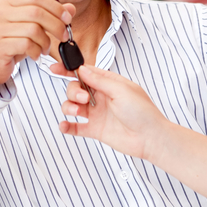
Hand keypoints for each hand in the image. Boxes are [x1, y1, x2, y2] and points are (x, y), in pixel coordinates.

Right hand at [0, 0, 74, 86]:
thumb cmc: (10, 45)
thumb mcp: (29, 28)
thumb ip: (48, 16)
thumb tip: (70, 8)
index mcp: (7, 3)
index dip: (56, 7)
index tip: (68, 18)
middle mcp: (0, 13)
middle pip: (36, 12)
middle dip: (56, 25)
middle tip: (64, 36)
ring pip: (33, 29)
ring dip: (45, 42)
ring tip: (44, 49)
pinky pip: (26, 44)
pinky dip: (36, 51)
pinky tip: (35, 55)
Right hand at [56, 64, 173, 161]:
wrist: (151, 138)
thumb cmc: (143, 112)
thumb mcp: (121, 90)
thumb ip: (99, 80)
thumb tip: (82, 69)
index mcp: (109, 83)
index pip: (85, 73)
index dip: (69, 70)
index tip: (55, 68)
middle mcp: (101, 97)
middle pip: (76, 89)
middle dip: (73, 91)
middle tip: (83, 99)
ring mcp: (97, 113)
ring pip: (73, 106)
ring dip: (68, 106)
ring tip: (76, 112)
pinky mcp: (95, 130)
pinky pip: (76, 127)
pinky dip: (67, 126)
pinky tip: (64, 125)